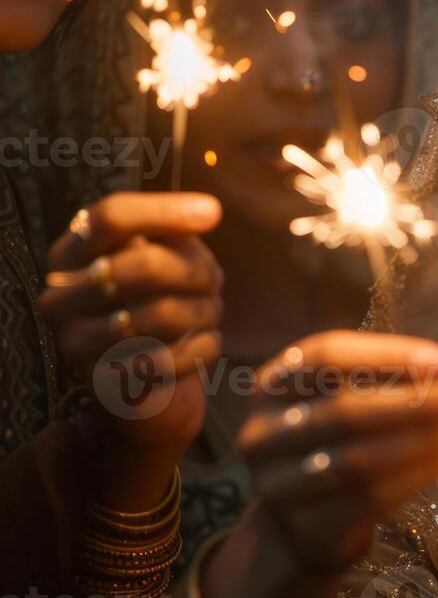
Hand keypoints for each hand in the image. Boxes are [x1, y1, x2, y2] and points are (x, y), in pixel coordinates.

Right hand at [39, 192, 224, 507]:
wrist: (140, 386)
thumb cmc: (154, 304)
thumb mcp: (159, 260)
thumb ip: (172, 235)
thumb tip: (205, 212)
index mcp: (70, 254)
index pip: (111, 218)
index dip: (164, 211)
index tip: (213, 212)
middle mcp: (61, 298)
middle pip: (145, 266)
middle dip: (198, 272)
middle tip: (216, 282)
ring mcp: (76, 345)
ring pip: (164, 313)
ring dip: (206, 311)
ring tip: (210, 311)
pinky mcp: (104, 385)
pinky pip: (174, 358)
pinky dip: (206, 345)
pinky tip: (206, 340)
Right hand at [236, 331, 437, 572]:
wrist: (306, 520)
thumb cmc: (343, 441)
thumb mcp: (358, 400)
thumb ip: (401, 387)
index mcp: (275, 383)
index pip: (325, 357)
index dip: (385, 356)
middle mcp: (265, 433)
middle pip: (345, 412)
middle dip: (420, 402)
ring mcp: (278, 485)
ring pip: (360, 461)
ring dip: (429, 441)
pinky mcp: (305, 527)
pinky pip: (369, 500)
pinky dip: (420, 475)